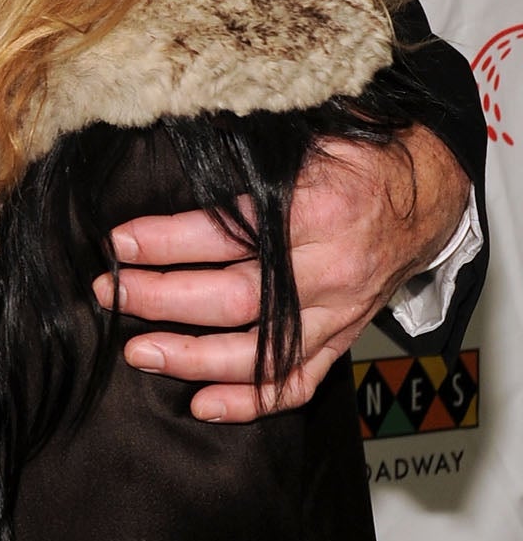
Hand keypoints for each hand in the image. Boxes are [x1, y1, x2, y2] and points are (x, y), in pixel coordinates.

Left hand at [93, 127, 470, 422]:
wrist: (428, 189)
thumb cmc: (361, 158)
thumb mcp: (308, 137)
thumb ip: (249, 148)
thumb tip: (176, 136)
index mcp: (319, 209)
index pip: (228, 232)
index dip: (167, 241)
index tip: (119, 243)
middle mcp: (330, 268)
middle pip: (235, 298)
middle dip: (163, 300)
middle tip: (111, 294)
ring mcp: (339, 310)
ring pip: (260, 352)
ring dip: (193, 358)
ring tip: (139, 352)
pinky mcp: (343, 336)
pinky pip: (298, 382)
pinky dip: (251, 401)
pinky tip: (203, 404)